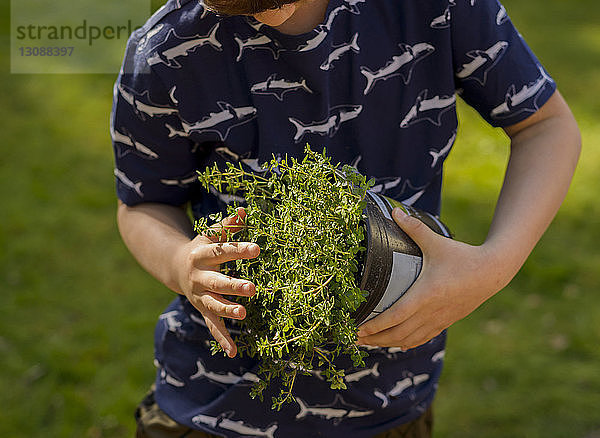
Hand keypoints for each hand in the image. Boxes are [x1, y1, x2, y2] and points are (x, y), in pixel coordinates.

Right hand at [173, 207, 259, 357]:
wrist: (175, 267)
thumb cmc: (202, 247)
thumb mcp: (210, 234)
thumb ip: (228, 225)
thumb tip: (244, 210)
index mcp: (202, 255)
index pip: (223, 251)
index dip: (239, 250)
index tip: (257, 249)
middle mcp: (200, 277)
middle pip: (217, 281)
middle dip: (234, 286)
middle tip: (252, 288)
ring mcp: (200, 296)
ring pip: (214, 305)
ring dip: (228, 310)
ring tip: (243, 314)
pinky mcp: (203, 309)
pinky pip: (213, 325)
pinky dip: (222, 339)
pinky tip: (233, 352)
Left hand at [356, 207, 510, 349]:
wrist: (492, 273)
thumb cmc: (462, 257)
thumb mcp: (436, 242)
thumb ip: (414, 228)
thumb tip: (395, 212)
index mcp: (426, 294)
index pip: (395, 315)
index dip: (376, 325)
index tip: (358, 328)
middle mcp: (431, 312)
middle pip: (398, 333)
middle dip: (375, 338)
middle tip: (355, 338)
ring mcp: (439, 320)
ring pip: (408, 339)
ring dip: (387, 342)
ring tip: (369, 342)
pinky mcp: (445, 322)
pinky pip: (422, 338)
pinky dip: (406, 342)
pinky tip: (397, 343)